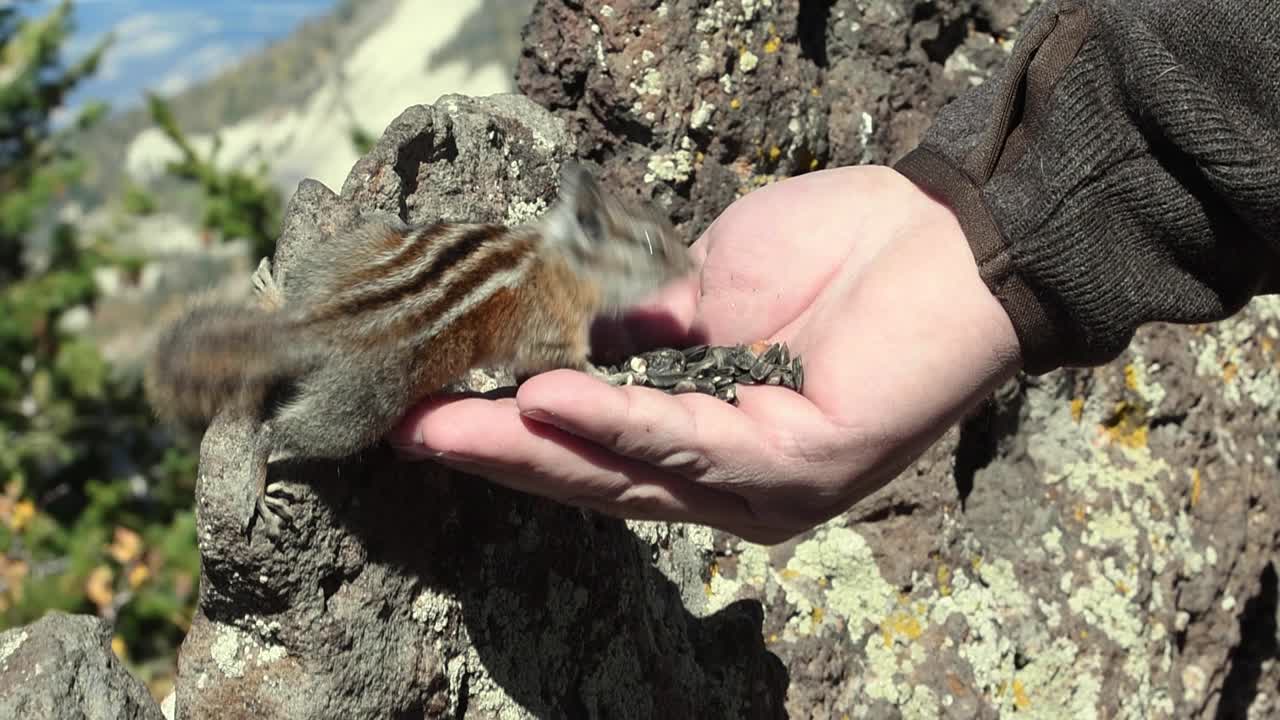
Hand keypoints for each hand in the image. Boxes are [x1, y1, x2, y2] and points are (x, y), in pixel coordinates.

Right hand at [390, 165, 1021, 543]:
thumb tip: (557, 346)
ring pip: (630, 474)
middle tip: (410, 433)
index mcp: (712, 444)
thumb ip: (642, 337)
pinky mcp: (800, 466)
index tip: (432, 408)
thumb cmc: (837, 256)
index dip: (514, 434)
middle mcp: (733, 483)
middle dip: (500, 453)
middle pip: (598, 477)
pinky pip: (692, 444)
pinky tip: (548, 404)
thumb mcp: (713, 294)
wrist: (946, 237)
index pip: (597, 451)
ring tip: (448, 424)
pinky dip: (617, 424)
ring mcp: (767, 485)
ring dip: (534, 448)